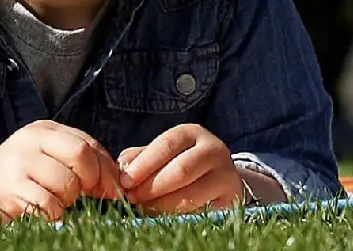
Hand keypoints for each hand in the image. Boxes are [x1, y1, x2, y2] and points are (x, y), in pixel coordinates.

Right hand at [0, 120, 124, 220]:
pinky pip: (48, 203)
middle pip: (81, 155)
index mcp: (43, 129)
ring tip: (57, 201)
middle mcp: (30, 140)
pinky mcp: (11, 187)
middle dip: (91, 181)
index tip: (110, 190)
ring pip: (67, 183)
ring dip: (69, 199)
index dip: (105, 170)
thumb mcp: (47, 158)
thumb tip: (117, 183)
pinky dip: (54, 212)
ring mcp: (19, 162)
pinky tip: (46, 211)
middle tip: (85, 195)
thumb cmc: (22, 175)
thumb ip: (79, 162)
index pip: (87, 144)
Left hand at [117, 124, 242, 213]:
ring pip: (192, 195)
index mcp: (192, 133)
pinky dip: (179, 217)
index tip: (125, 182)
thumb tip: (120, 169)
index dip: (144, 164)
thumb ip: (140, 157)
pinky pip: (202, 212)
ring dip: (162, 206)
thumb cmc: (180, 161)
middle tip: (132, 200)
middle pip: (181, 170)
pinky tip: (164, 219)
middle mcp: (214, 150)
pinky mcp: (231, 200)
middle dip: (151, 187)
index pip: (166, 145)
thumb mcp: (162, 153)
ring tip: (144, 210)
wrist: (220, 177)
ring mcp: (226, 175)